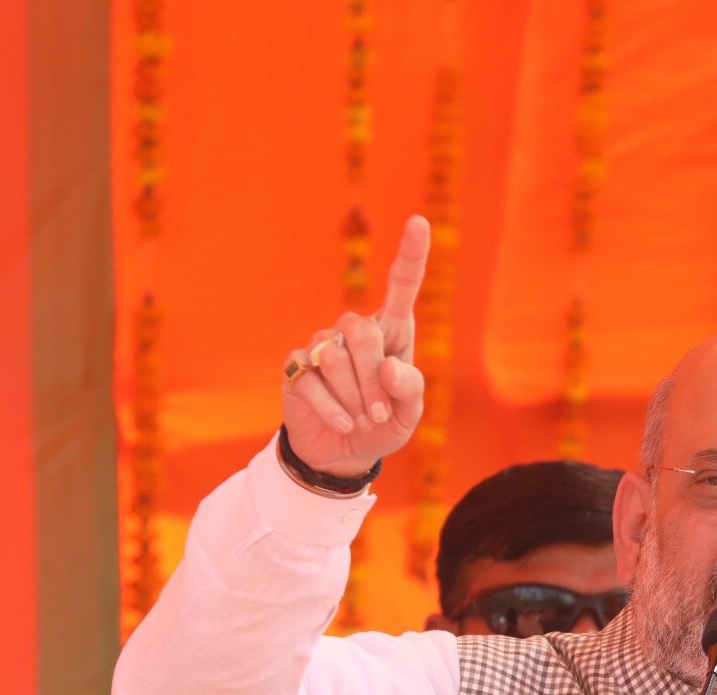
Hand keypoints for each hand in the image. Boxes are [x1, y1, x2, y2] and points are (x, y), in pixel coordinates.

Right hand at [281, 215, 430, 477]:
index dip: (410, 255)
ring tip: (363, 419)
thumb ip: (410, 391)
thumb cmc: (382, 424)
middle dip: (372, 378)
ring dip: (354, 396)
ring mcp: (322, 345)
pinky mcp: (296, 367)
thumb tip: (390, 367)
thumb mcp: (408, 414)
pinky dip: (334, 409)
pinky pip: (313, 382)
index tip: (420, 222)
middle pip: (361, 332)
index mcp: (392, 331)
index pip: (401, 287)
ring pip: (334, 357)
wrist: (343, 451)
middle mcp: (355, 330)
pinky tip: (346, 424)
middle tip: (379, 412)